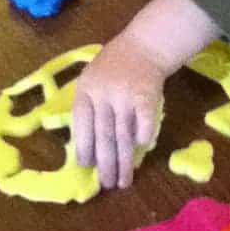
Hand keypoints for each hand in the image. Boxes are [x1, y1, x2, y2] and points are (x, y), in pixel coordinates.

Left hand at [72, 0, 221, 188]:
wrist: (143, 45)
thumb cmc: (114, 66)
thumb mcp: (92, 79)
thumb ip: (89, 108)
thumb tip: (88, 149)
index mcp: (86, 89)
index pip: (82, 125)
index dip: (84, 147)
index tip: (87, 167)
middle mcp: (104, 94)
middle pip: (104, 135)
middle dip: (105, 163)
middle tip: (107, 184)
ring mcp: (126, 95)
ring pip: (123, 135)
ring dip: (124, 161)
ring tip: (123, 181)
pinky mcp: (147, 95)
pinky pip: (144, 123)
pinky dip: (143, 138)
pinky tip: (141, 151)